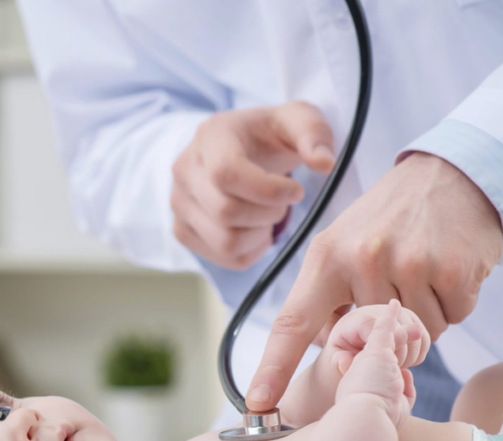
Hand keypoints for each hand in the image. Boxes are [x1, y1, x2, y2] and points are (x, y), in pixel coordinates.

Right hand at [171, 101, 335, 269]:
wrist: (240, 148)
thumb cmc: (270, 135)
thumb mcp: (298, 120)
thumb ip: (315, 134)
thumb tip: (324, 163)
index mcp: (210, 136)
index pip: (226, 173)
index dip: (267, 191)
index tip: (296, 190)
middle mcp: (184, 169)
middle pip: (226, 212)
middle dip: (269, 213)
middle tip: (284, 202)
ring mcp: (178, 203)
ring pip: (224, 241)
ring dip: (260, 236)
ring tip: (269, 215)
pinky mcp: (182, 230)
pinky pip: (222, 257)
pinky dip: (250, 251)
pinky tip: (258, 229)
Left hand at [247, 152, 501, 411]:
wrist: (450, 174)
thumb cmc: (387, 220)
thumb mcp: (340, 246)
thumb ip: (328, 299)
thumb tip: (335, 355)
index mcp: (325, 258)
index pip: (292, 323)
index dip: (273, 367)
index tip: (258, 403)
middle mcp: (362, 259)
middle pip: (369, 340)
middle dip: (382, 330)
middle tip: (393, 286)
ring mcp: (409, 263)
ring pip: (415, 336)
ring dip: (421, 316)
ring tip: (420, 272)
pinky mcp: (452, 269)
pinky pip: (452, 319)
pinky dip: (452, 303)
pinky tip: (445, 269)